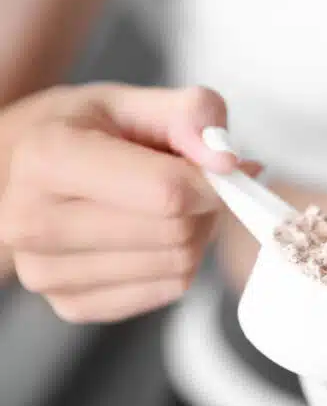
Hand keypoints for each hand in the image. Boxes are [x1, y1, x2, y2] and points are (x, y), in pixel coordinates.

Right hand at [0, 84, 255, 322]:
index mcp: (48, 159)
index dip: (213, 183)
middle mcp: (34, 222)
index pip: (167, 192)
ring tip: (167, 207)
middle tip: (191, 184)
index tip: (224, 169)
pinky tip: (152, 237)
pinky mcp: (70, 305)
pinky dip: (177, 265)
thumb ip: (189, 113)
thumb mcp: (130, 100)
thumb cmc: (79, 132)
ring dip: (194, 236)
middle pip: (175, 232)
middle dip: (201, 207)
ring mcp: (46, 272)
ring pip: (178, 266)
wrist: (21, 171)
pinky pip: (167, 291)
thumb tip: (226, 160)